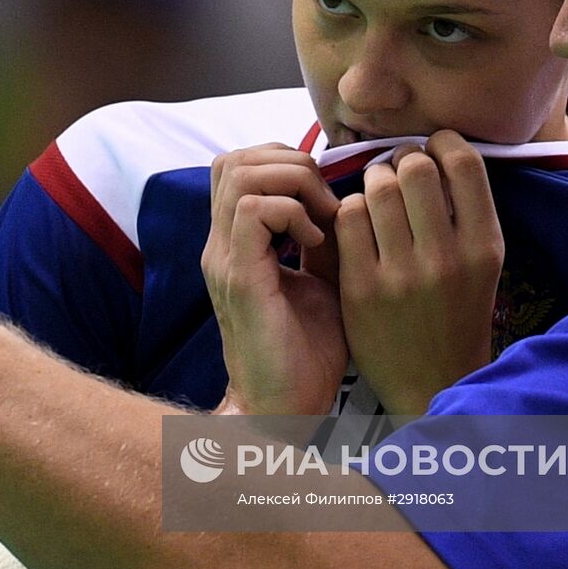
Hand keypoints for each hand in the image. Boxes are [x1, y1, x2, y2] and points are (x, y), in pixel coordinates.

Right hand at [202, 143, 346, 415]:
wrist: (284, 411)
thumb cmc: (306, 356)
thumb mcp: (322, 283)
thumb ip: (323, 241)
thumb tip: (346, 200)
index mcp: (236, 243)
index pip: (240, 165)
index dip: (285, 161)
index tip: (327, 194)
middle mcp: (221, 244)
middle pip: (234, 158)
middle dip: (289, 162)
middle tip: (326, 199)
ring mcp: (225, 258)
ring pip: (240, 172)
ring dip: (292, 182)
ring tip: (321, 217)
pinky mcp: (239, 277)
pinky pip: (255, 210)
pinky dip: (292, 212)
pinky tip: (315, 243)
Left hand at [334, 132, 503, 415]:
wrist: (431, 383)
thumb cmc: (456, 314)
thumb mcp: (481, 264)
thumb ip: (464, 211)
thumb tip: (433, 149)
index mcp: (485, 247)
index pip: (464, 163)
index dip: (442, 142)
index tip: (432, 148)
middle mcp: (447, 258)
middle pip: (415, 167)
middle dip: (402, 160)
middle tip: (397, 172)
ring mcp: (401, 274)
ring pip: (376, 187)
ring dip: (373, 182)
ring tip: (376, 196)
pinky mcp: (361, 288)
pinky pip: (347, 218)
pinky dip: (350, 211)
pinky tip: (358, 224)